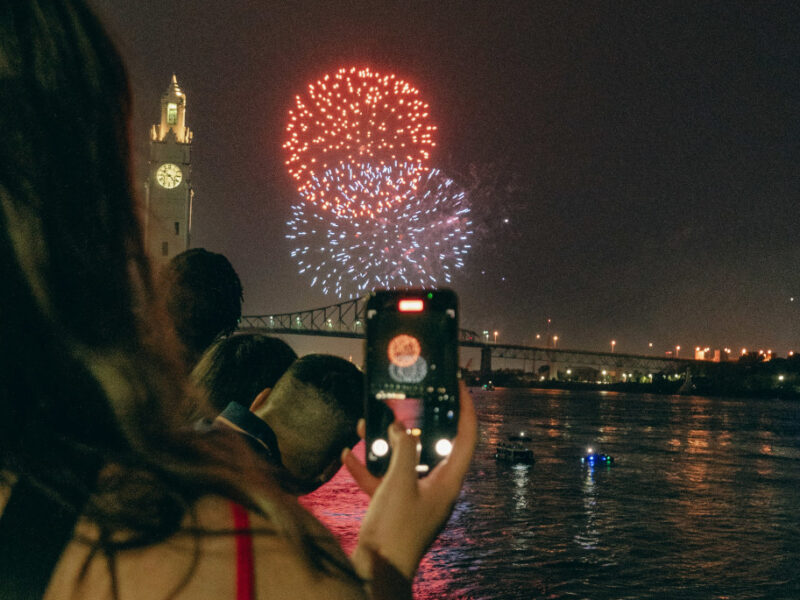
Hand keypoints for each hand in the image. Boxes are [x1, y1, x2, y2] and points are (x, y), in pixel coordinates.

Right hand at [343, 381, 476, 580]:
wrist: (375, 572)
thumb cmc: (395, 530)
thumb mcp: (399, 482)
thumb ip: (403, 449)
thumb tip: (403, 428)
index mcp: (448, 482)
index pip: (466, 436)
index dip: (465, 407)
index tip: (458, 384)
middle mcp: (436, 488)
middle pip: (434, 446)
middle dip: (417, 422)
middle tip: (409, 399)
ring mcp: (416, 499)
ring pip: (405, 462)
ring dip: (387, 443)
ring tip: (369, 423)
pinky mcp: (396, 508)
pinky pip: (385, 481)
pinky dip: (369, 468)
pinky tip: (348, 454)